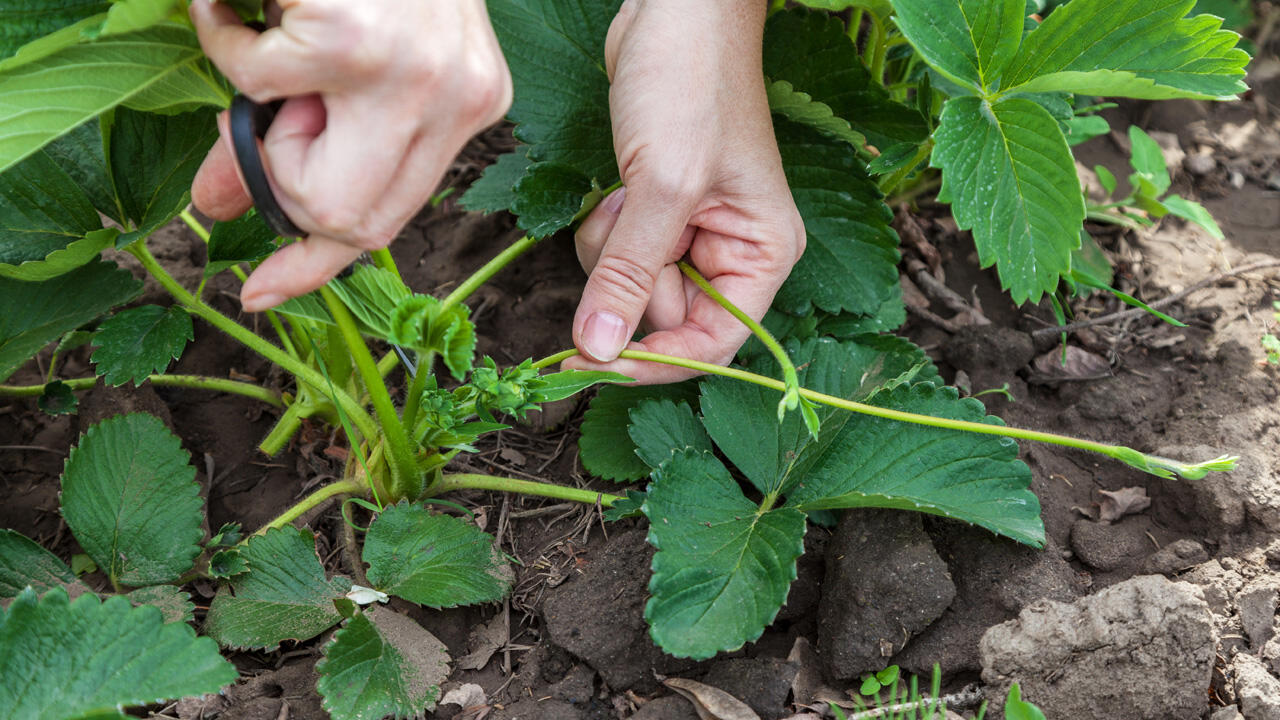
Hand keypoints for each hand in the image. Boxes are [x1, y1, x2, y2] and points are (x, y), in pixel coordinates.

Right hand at [190, 0, 510, 310]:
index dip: (322, 264)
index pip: (395, 215)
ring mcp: (413, 77)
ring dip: (260, 114)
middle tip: (268, 119)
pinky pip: (255, 81)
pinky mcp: (356, 45)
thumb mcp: (355, 59)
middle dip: (288, 190)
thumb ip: (304, 136)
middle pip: (355, 221)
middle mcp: (456, 100)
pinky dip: (225, 35)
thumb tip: (221, 208)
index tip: (264, 293)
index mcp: (467, 104)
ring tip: (274, 40)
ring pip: (306, 176)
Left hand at [564, 0, 805, 382]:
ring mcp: (692, 233)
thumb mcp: (661, 187)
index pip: (713, 344)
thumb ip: (629, 276)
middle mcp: (732, 252)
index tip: (593, 366)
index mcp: (762, 254)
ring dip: (610, 250)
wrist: (673, 11)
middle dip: (628, 279)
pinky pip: (618, 254)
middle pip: (665, 317)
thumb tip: (598, 354)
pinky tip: (615, 184)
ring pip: (632, 287)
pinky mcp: (657, 212)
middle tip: (623, 222)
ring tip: (621, 193)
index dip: (654, 362)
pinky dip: (605, 228)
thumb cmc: (689, 85)